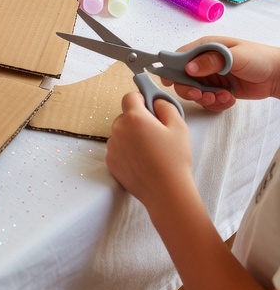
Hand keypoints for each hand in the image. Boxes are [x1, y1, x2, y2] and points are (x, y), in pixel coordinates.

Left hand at [106, 90, 195, 211]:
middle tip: (155, 134)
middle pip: (125, 116)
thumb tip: (156, 101)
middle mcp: (118, 129)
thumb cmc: (174, 159)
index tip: (151, 109)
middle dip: (138, 120)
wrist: (166, 192)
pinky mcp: (110, 162)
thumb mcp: (179, 126)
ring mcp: (112, 147)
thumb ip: (166, 106)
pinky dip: (126, 151)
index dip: (141, 100)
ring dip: (131, 136)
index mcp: (134, 118)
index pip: (130, 97)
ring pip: (121, 133)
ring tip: (150, 151)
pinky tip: (142, 162)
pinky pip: (117, 148)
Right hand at [164, 37, 279, 108]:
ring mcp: (211, 77)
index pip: (179, 57)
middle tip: (201, 95)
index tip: (169, 82)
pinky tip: (229, 98)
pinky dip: (216, 103)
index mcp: (205, 48)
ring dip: (206, 98)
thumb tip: (189, 67)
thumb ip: (212, 61)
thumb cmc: (258, 58)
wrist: (277, 75)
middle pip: (183, 78)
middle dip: (190, 90)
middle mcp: (205, 63)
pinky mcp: (219, 90)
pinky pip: (209, 101)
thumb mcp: (235, 56)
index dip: (171, 69)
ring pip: (196, 93)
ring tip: (222, 97)